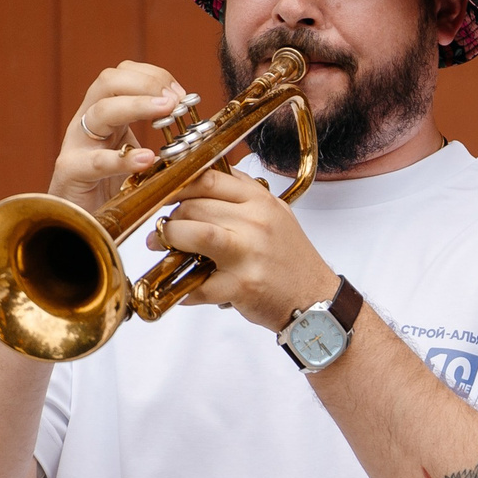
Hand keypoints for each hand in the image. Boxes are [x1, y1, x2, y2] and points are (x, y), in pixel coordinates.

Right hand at [48, 61, 190, 213]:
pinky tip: (146, 159)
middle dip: (146, 83)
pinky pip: (95, 161)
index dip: (153, 76)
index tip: (181, 94)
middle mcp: (87, 122)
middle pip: (108, 81)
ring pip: (101, 111)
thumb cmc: (111, 192)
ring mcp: (76, 145)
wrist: (78, 227)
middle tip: (175, 100)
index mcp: (104, 114)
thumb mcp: (136, 156)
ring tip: (167, 111)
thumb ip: (156, 140)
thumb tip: (198, 130)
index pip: (122, 74)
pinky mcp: (71, 172)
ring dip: (137, 105)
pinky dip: (122, 159)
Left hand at [151, 166, 337, 331]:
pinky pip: (199, 284)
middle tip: (162, 229)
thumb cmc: (290, 259)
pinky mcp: (242, 285)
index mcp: (261, 201)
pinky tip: (183, 288)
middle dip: (169, 217)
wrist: (315, 299)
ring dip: (170, 239)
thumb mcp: (274, 215)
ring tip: (162, 247)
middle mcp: (256, 222)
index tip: (163, 194)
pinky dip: (184, 288)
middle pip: (195, 205)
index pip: (209, 178)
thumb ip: (242, 195)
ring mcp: (249, 253)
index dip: (177, 184)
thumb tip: (201, 181)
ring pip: (194, 233)